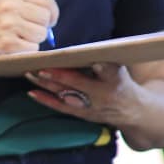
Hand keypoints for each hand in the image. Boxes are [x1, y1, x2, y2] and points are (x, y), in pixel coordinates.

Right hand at [0, 0, 58, 55]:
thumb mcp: (3, 1)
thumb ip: (26, 3)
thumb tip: (51, 17)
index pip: (46, 0)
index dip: (52, 12)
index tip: (50, 19)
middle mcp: (11, 6)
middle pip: (46, 18)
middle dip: (42, 27)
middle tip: (29, 30)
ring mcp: (9, 24)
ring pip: (41, 34)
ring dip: (33, 39)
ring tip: (17, 37)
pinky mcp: (7, 43)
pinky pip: (32, 48)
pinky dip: (26, 50)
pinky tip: (12, 46)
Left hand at [26, 63, 140, 128]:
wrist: (132, 110)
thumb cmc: (121, 81)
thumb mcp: (120, 68)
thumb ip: (103, 59)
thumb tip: (75, 49)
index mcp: (116, 79)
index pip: (108, 71)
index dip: (99, 66)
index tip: (91, 60)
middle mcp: (104, 94)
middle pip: (80, 84)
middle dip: (59, 76)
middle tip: (41, 66)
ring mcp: (92, 107)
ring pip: (66, 94)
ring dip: (47, 85)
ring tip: (30, 74)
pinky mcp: (84, 114)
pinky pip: (62, 107)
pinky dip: (46, 100)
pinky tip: (32, 92)